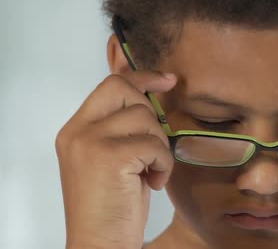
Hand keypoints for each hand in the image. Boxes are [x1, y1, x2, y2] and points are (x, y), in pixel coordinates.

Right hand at [55, 71, 176, 248]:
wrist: (100, 243)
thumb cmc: (112, 206)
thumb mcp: (113, 159)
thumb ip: (122, 129)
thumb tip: (154, 99)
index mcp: (75, 130)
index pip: (110, 85)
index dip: (142, 78)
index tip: (167, 81)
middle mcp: (77, 131)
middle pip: (125, 90)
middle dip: (151, 114)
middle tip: (154, 147)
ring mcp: (90, 142)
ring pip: (145, 118)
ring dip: (160, 146)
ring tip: (151, 172)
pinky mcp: (109, 157)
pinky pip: (155, 144)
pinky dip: (164, 163)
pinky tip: (154, 182)